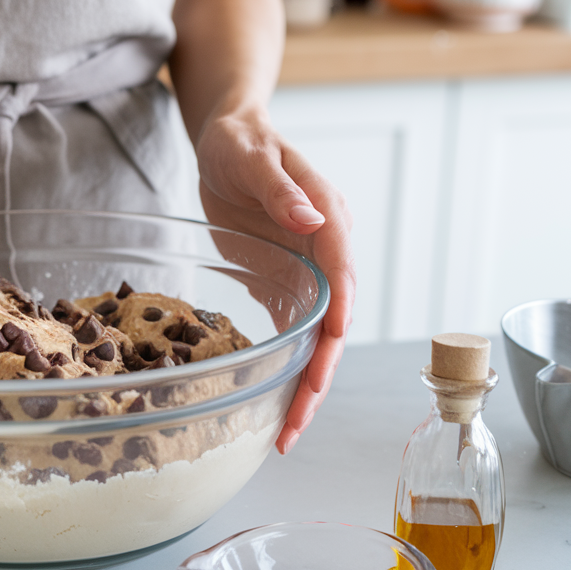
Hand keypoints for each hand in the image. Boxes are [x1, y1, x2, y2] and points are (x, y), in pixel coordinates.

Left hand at [195, 109, 354, 454]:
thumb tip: (313, 221)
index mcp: (327, 219)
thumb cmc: (241, 140)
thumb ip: (281, 189)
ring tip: (288, 432)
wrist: (228, 137)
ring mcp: (306, 272)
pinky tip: (275, 405)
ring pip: (316, 339)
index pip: (342, 275)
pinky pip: (292, 334)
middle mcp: (325, 252)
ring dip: (305, 385)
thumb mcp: (252, 156)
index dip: (338, 319)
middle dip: (320, 374)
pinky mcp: (283, 283)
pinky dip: (287, 370)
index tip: (328, 356)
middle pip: (334, 323)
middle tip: (298, 421)